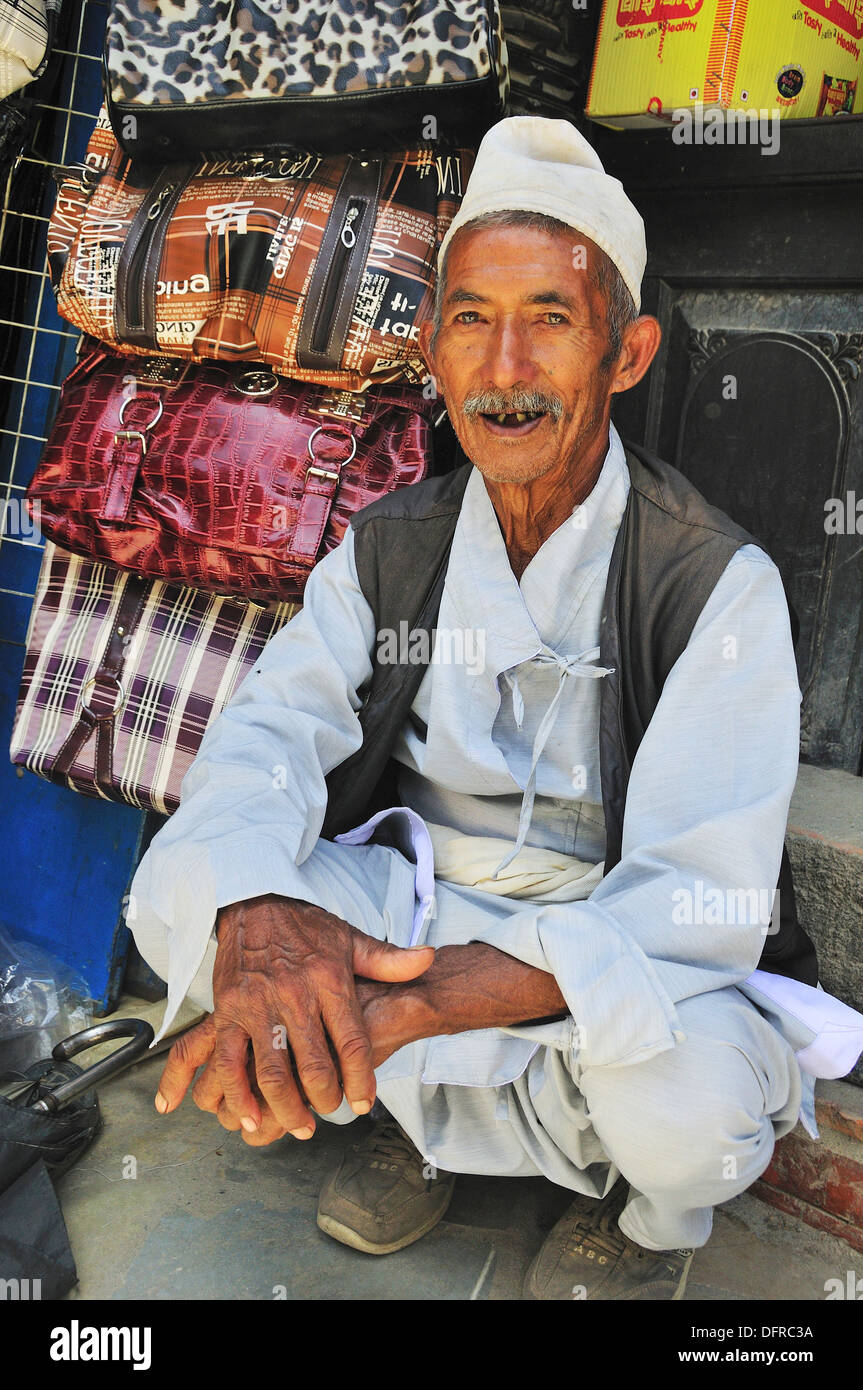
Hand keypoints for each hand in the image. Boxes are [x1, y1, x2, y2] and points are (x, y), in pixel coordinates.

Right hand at [155, 894, 433, 1140]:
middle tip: (330, 1111)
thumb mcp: (350, 939)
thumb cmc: (305, 927)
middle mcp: (294, 995)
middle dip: (325, 1099)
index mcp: (329, 980)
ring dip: (285, 1107)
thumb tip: (428, 960)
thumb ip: (388, 959)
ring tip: (298, 1125)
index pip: (352, 1041)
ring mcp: (257, 1005)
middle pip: (314, 1064)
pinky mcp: (228, 1011)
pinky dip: (237, 1095)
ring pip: (271, 1071)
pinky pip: (228, 1061)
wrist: (254, 902)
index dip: (361, 1078)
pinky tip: (249, 1117)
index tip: (363, 1103)